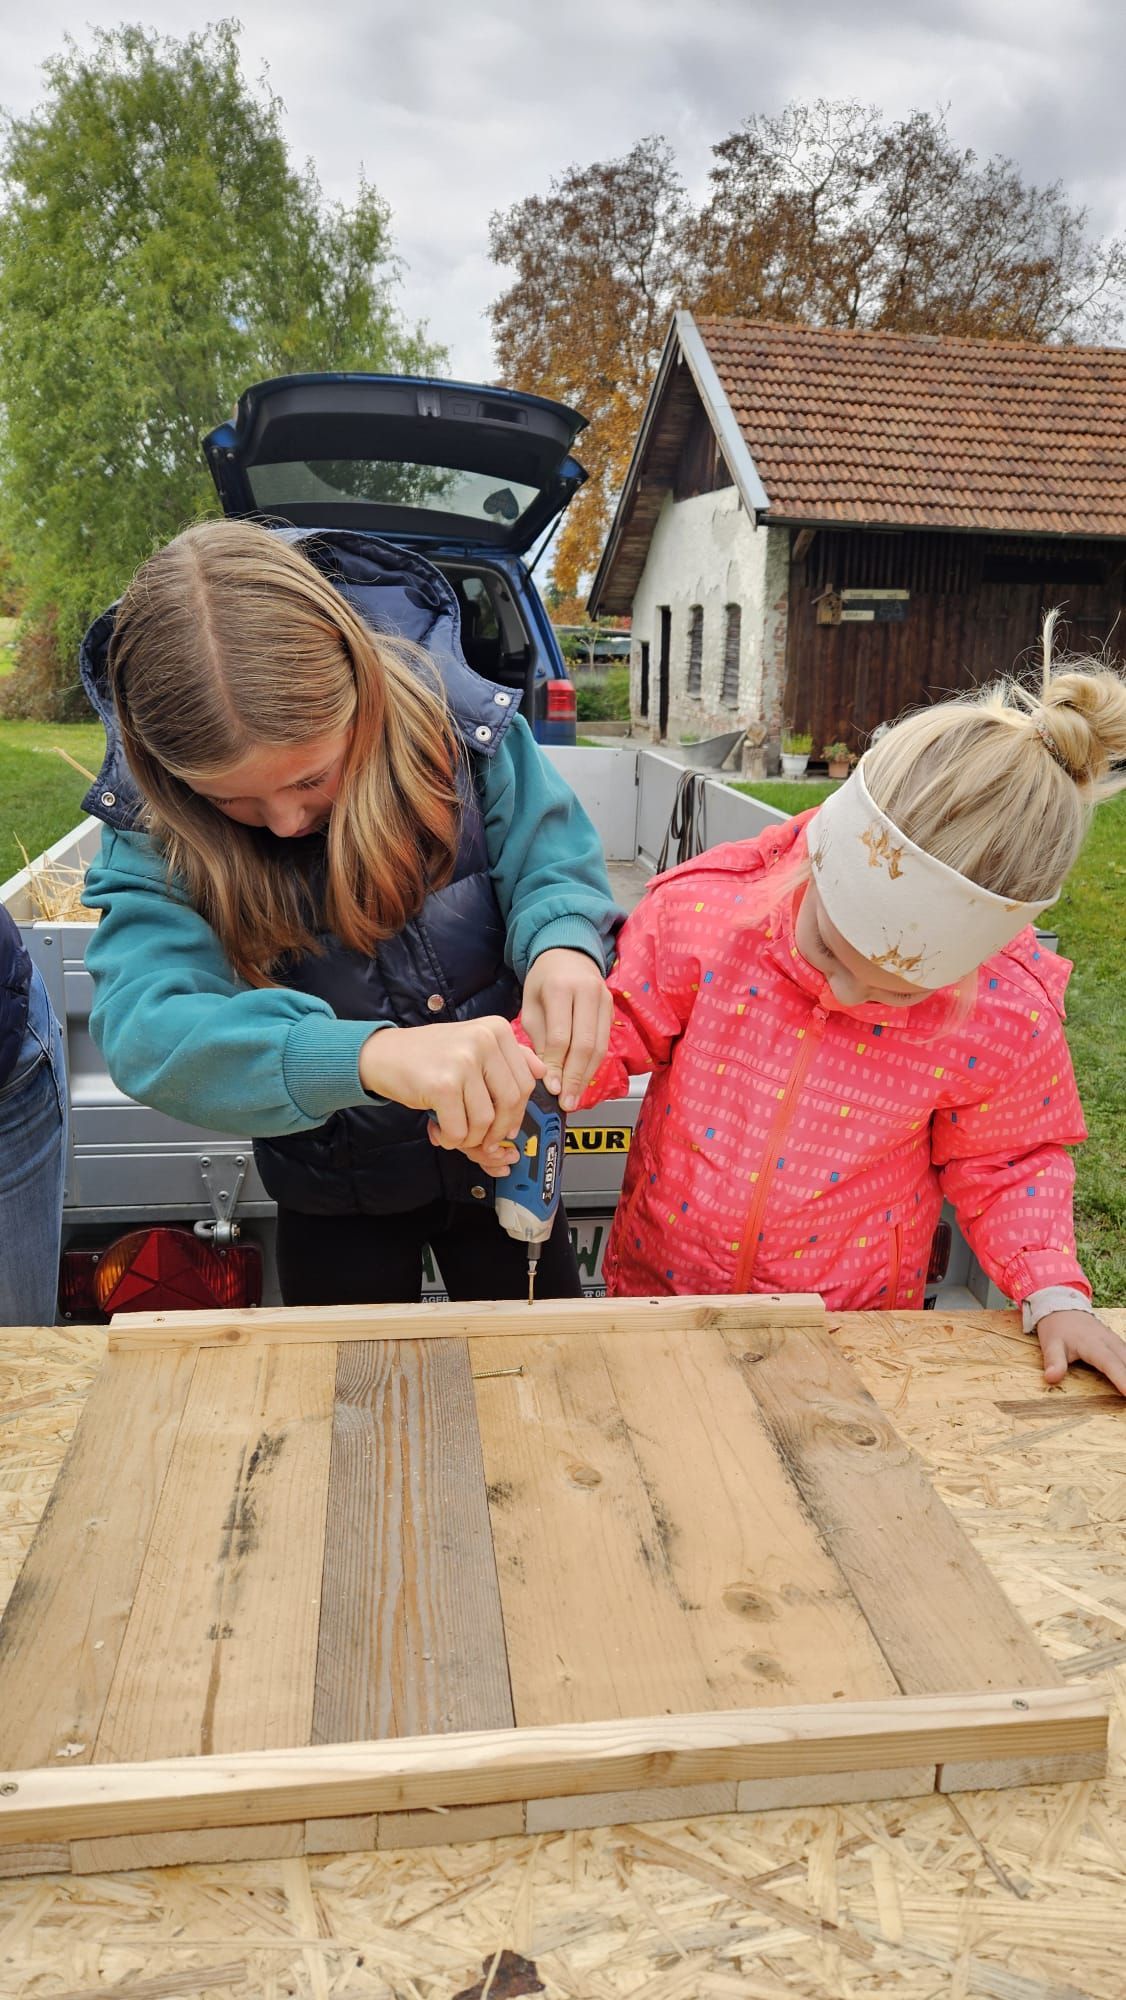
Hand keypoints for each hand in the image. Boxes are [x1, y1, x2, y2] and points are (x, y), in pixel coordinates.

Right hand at [358, 1018, 542, 1152]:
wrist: (382, 1054)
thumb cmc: (428, 1054)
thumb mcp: (472, 1044)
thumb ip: (508, 1056)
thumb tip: (542, 1072)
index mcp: (496, 1030)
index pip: (526, 1082)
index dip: (517, 1112)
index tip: (506, 1126)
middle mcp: (484, 1041)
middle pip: (511, 1102)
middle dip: (497, 1130)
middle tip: (482, 1139)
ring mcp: (464, 1061)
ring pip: (486, 1120)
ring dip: (470, 1138)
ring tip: (454, 1132)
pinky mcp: (443, 1085)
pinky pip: (460, 1129)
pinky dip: (451, 1139)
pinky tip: (439, 1130)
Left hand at [521, 947, 612, 1111]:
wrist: (568, 953)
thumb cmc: (544, 980)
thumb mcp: (531, 1005)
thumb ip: (539, 1038)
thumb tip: (547, 1075)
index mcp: (559, 988)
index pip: (560, 1036)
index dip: (556, 1066)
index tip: (551, 1088)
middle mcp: (586, 992)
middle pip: (585, 1044)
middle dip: (575, 1077)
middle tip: (567, 1101)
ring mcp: (603, 999)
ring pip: (599, 1046)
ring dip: (587, 1076)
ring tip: (575, 1097)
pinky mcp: (612, 1007)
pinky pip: (605, 1042)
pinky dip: (594, 1064)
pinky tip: (583, 1079)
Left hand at [1035, 1309, 1125, 1395]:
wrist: (1063, 1308)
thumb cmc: (1057, 1329)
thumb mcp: (1050, 1344)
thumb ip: (1054, 1361)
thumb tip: (1051, 1378)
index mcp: (1092, 1343)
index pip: (1109, 1362)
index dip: (1121, 1378)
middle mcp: (1109, 1341)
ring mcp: (1115, 1341)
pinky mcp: (1117, 1343)